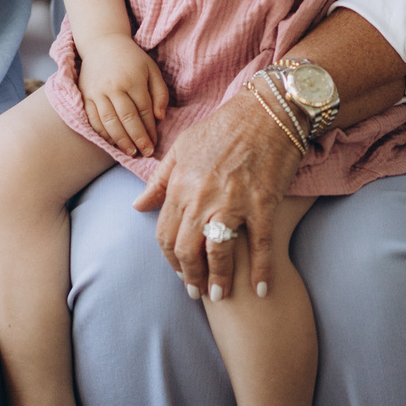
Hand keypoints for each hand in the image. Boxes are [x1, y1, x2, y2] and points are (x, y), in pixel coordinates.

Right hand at [79, 35, 169, 157]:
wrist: (102, 44)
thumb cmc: (132, 59)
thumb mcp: (151, 69)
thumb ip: (160, 92)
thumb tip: (160, 117)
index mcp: (134, 79)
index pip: (144, 110)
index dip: (150, 129)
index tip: (154, 144)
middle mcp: (115, 87)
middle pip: (127, 118)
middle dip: (138, 138)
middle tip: (145, 152)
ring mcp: (98, 92)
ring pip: (109, 121)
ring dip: (120, 140)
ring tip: (130, 152)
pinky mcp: (85, 96)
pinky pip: (93, 119)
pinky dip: (102, 133)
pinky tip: (112, 142)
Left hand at [132, 84, 300, 303]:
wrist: (267, 109)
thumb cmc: (225, 126)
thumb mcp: (182, 147)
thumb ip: (160, 180)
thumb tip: (137, 207)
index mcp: (181, 184)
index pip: (164, 234)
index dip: (170, 259)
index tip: (179, 272)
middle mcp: (202, 196)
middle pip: (186, 249)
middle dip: (189, 276)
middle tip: (197, 292)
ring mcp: (233, 200)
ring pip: (218, 252)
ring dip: (218, 279)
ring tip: (221, 295)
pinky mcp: (263, 202)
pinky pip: (260, 244)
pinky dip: (261, 270)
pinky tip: (262, 289)